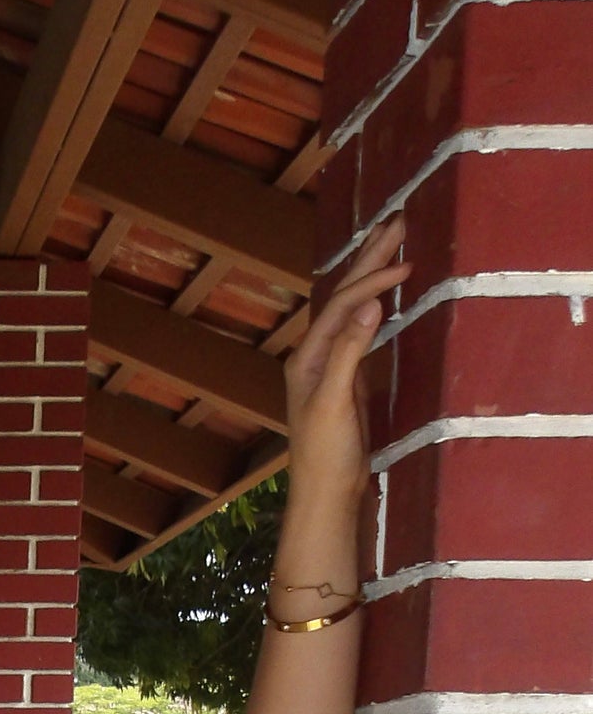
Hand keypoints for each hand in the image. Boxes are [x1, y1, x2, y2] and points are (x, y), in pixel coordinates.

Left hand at [283, 215, 408, 512]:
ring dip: (372, 276)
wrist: (326, 491)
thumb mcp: (336, 402)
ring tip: (393, 245)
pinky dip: (376, 305)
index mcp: (307, 357)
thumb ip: (350, 353)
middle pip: (342, 297)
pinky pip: (361, 329)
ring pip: (352, 309)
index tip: (406, 265)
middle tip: (397, 222)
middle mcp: (315, 355)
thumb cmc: (326, 452)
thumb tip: (370, 306)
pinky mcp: (348, 378)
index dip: (372, 281)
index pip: (342, 305)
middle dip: (369, 260)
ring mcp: (331, 365)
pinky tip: (388, 296)